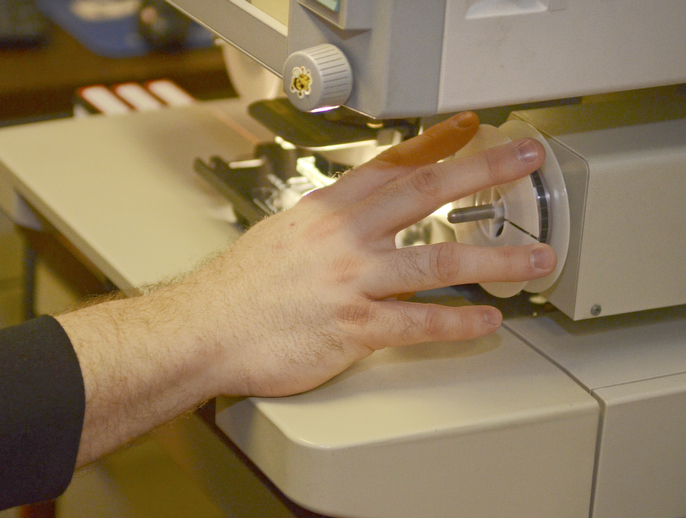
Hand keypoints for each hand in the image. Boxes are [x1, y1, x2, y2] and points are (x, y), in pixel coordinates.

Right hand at [180, 111, 555, 396]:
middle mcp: (346, 238)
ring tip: (533, 258)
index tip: (468, 128)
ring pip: (437, 261)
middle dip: (481, 171)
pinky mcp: (353, 326)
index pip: (391, 165)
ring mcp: (352, 280)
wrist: (205, 328)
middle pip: (425, 194)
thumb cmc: (241, 287)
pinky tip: (486, 322)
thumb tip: (358, 217)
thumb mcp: (284, 234)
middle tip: (523, 157)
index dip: (435, 143)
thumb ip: (329, 223)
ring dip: (493, 259)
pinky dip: (456, 323)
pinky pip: (417, 323)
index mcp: (328, 211)